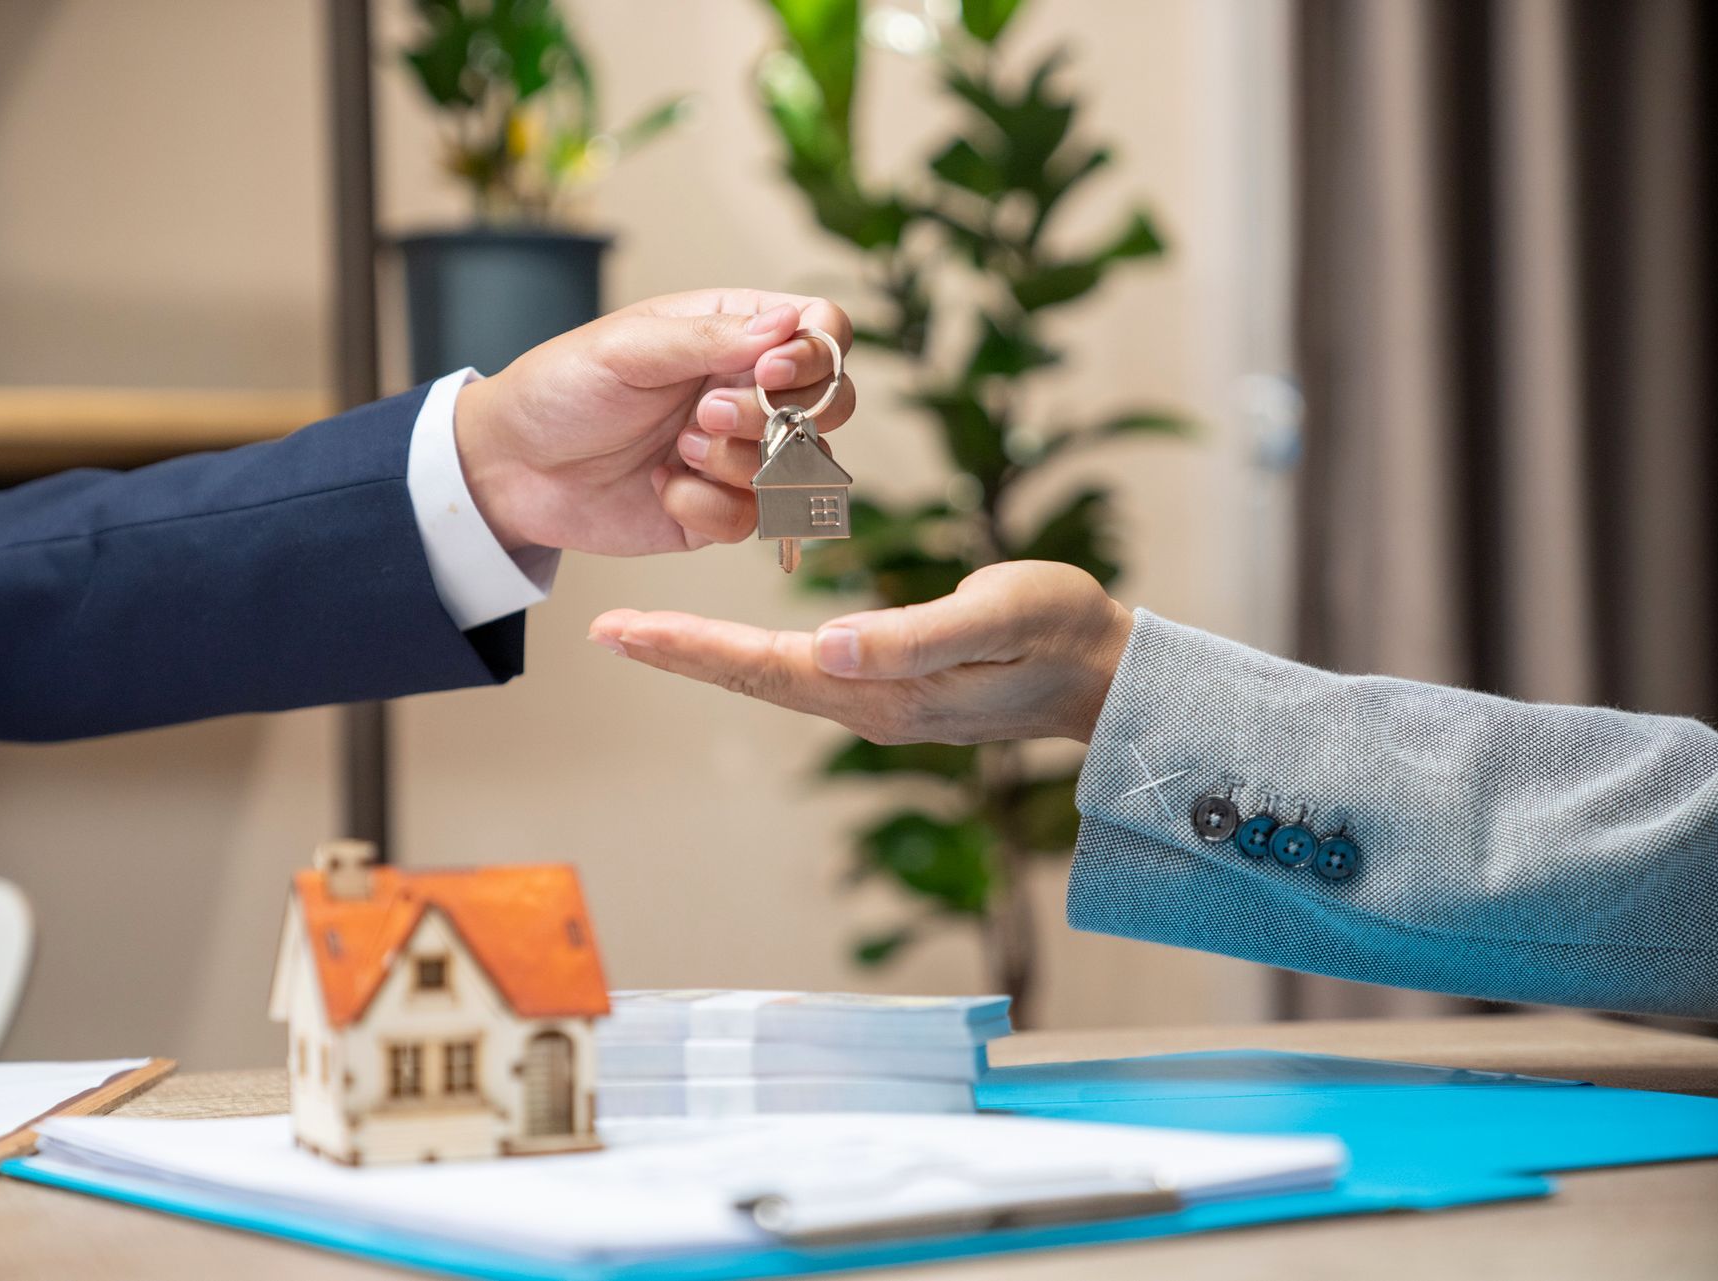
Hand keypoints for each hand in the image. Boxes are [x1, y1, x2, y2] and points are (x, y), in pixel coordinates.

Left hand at [452, 288, 853, 554]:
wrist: (511, 467)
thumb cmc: (561, 388)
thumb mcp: (628, 349)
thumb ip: (710, 339)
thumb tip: (788, 324)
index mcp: (735, 332)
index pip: (823, 331)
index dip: (816, 356)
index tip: (769, 373)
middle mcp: (749, 390)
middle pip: (833, 403)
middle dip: (781, 418)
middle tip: (706, 416)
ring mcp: (741, 453)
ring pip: (801, 469)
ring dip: (739, 464)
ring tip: (677, 451)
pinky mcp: (720, 510)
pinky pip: (753, 520)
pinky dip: (708, 507)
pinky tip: (661, 487)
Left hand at [587, 561, 1134, 744]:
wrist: (1110, 675)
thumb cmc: (1063, 633)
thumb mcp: (996, 617)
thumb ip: (914, 636)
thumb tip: (829, 646)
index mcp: (884, 690)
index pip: (765, 669)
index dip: (690, 649)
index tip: (620, 631)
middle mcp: (870, 707)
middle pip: (754, 680)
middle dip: (678, 654)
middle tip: (606, 630)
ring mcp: (881, 704)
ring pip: (775, 680)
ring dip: (710, 658)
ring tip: (650, 634)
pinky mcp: (895, 690)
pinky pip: (806, 676)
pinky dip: (756, 658)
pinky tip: (732, 647)